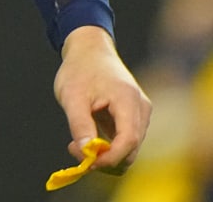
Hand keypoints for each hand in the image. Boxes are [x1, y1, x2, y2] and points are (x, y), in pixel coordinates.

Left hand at [54, 25, 151, 176]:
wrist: (89, 49)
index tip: (87, 162)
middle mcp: (141, 109)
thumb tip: (87, 153)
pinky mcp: (134, 117)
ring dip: (105, 155)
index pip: (129, 140)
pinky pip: (125, 142)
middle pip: (131, 149)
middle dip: (105, 158)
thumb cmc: (79, 69)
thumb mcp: (71, 96)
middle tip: (74, 150)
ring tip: (76, 143)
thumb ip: (80, 124)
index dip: (110, 157)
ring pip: (129, 149)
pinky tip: (86, 139)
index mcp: (128, 100)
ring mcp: (140, 113)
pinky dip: (108, 147)